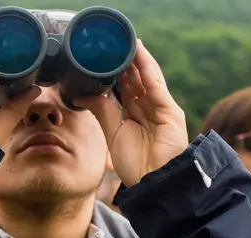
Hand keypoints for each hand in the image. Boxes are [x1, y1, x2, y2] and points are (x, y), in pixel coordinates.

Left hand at [77, 41, 188, 187]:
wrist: (154, 182)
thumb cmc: (136, 165)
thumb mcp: (113, 133)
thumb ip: (102, 112)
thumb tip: (82, 94)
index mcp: (137, 115)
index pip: (127, 88)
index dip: (117, 73)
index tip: (104, 58)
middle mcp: (150, 108)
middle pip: (137, 80)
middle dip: (126, 62)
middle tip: (113, 45)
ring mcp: (161, 108)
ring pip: (147, 77)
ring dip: (137, 59)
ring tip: (125, 42)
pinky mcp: (169, 109)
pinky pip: (156, 83)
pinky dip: (147, 66)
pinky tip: (138, 52)